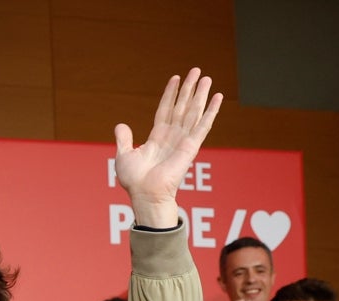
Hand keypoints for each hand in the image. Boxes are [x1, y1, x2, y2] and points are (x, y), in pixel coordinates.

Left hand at [114, 68, 222, 228]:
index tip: (175, 78)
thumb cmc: (135, 180)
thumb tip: (120, 125)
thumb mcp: (124, 155)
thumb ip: (124, 139)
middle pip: (182, 107)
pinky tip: (218, 98)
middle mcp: (172, 137)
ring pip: (193, 112)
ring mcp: (183, 140)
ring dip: (201, 94)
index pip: (165, 110)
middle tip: (197, 70)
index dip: (170, 94)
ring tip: (207, 78)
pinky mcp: (191, 146)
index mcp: (157, 138)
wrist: (145, 193)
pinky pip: (203, 126)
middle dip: (189, 89)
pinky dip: (211, 111)